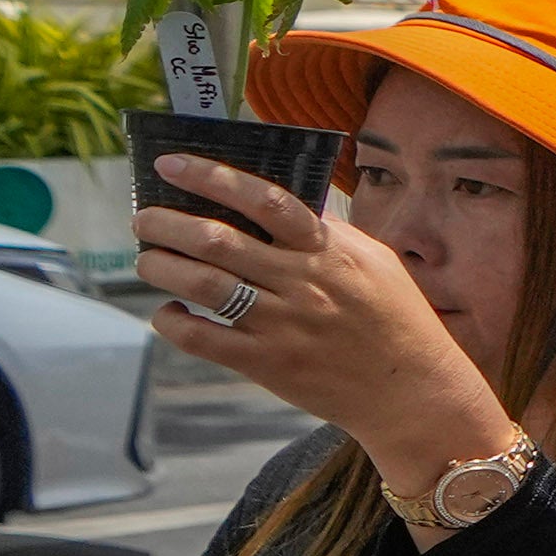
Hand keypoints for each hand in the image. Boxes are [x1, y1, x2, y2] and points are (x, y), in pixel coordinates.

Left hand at [125, 154, 514, 484]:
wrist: (412, 390)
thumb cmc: (396, 319)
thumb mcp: (376, 262)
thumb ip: (330, 233)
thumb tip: (279, 206)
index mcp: (329, 251)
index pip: (265, 200)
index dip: (213, 178)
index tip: (172, 165)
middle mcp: (303, 282)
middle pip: (218, 240)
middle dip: (167, 223)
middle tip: (144, 218)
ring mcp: (282, 325)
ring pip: (203, 285)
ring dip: (161, 266)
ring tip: (147, 259)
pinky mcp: (267, 364)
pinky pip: (203, 339)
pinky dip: (173, 322)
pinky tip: (168, 312)